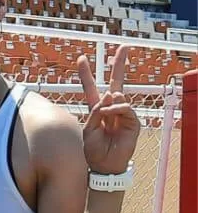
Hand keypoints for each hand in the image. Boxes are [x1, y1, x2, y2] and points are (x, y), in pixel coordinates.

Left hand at [77, 46, 140, 175]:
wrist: (104, 166)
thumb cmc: (93, 151)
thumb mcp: (87, 131)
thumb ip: (95, 112)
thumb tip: (110, 96)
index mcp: (97, 110)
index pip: (91, 88)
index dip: (86, 74)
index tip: (81, 59)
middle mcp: (111, 109)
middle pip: (116, 82)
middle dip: (120, 64)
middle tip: (124, 46)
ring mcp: (123, 114)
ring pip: (119, 94)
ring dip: (109, 102)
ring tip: (103, 113)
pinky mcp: (132, 121)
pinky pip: (125, 107)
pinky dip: (116, 108)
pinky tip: (108, 113)